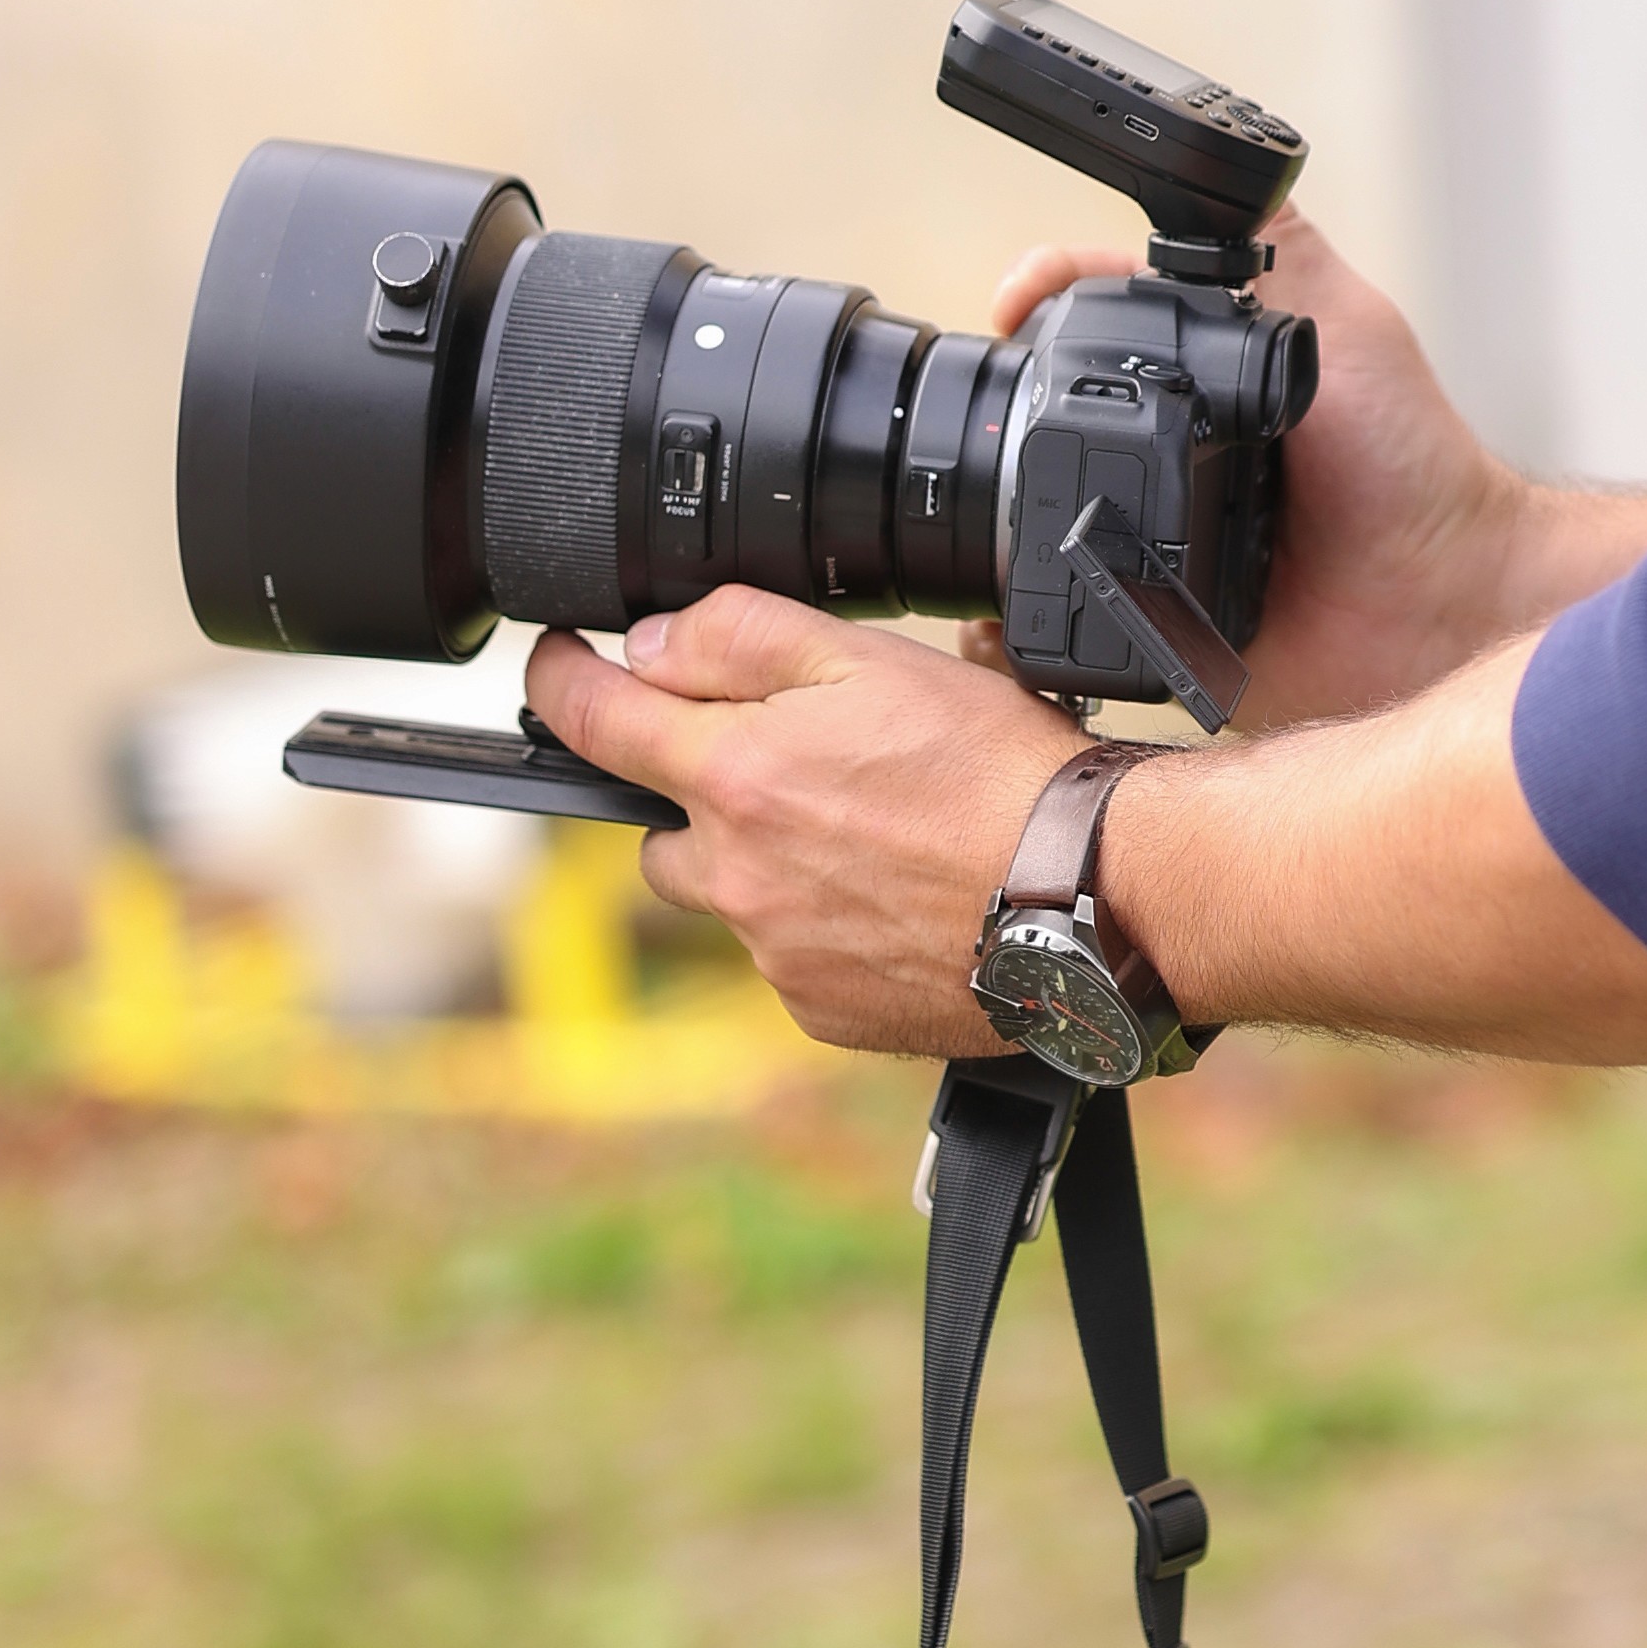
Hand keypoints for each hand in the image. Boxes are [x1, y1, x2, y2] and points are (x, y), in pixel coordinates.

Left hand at [525, 598, 1078, 1058]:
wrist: (1092, 895)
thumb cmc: (1001, 774)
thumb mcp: (874, 658)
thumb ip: (740, 636)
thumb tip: (646, 645)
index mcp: (736, 776)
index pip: (592, 721)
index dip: (557, 681)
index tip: (554, 664)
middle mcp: (737, 876)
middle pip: (656, 831)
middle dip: (697, 798)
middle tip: (792, 773)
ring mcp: (777, 953)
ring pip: (731, 901)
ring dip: (766, 868)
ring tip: (869, 841)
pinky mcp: (825, 1011)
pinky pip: (790, 963)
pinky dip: (824, 930)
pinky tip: (897, 900)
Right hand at [962, 214, 1646, 729]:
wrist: (1440, 594)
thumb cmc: (1410, 457)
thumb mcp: (1344, 322)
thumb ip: (1280, 245)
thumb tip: (1227, 156)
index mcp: (1199, 379)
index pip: (1092, 323)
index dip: (1042, 303)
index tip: (1014, 303)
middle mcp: (1168, 455)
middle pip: (1046, 421)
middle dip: (1003, 414)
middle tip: (993, 404)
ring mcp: (1155, 543)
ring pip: (1037, 525)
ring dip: (998, 520)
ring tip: (977, 499)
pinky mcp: (1156, 625)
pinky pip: (1066, 628)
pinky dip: (1019, 623)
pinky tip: (995, 608)